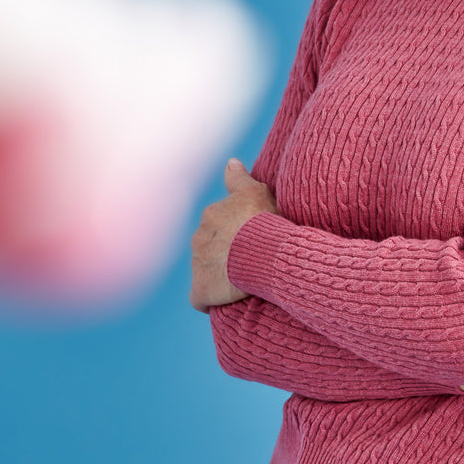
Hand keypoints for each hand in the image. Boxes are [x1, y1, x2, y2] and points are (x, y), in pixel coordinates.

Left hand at [189, 158, 277, 311]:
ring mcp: (198, 264)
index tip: (250, 240)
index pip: (217, 224)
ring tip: (241, 282)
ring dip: (218, 275)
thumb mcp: (257, 192)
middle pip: (209, 247)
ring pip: (205, 269)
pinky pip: (200, 298)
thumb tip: (230, 162)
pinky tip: (222, 302)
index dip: (234, 233)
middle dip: (224, 254)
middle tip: (249, 261)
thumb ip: (239, 178)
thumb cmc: (265, 221)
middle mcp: (199, 237)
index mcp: (211, 215)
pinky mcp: (201, 290)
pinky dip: (208, 300)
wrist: (265, 253)